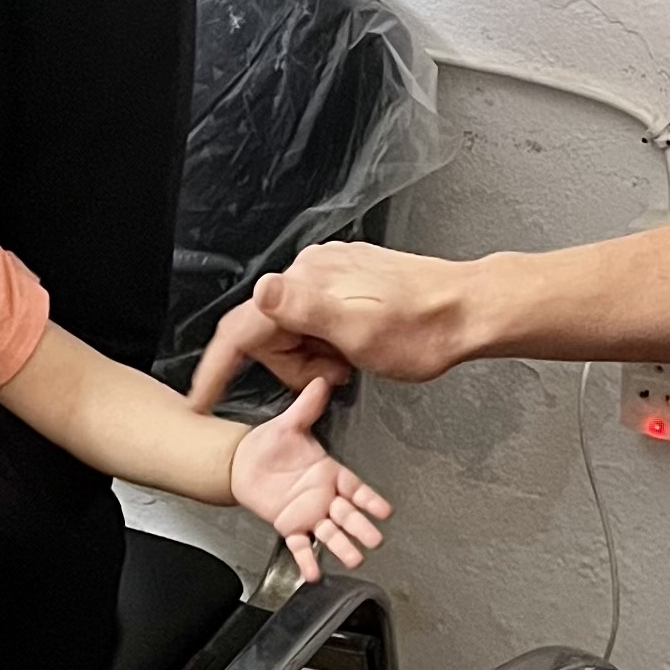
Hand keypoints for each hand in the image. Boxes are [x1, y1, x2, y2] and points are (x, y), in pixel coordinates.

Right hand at [186, 243, 481, 411]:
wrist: (467, 310)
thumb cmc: (423, 327)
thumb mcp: (358, 331)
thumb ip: (302, 310)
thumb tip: (262, 291)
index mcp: (304, 285)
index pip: (241, 328)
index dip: (216, 367)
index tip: (201, 397)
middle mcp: (310, 272)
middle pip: (269, 333)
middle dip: (293, 366)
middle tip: (335, 375)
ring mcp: (329, 274)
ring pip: (293, 330)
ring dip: (314, 357)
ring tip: (352, 361)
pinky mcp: (345, 279)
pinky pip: (314, 319)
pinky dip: (327, 342)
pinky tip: (357, 347)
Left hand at [227, 378, 390, 581]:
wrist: (242, 462)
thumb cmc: (270, 444)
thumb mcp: (289, 424)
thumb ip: (306, 406)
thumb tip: (321, 381)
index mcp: (329, 472)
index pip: (356, 488)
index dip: (370, 500)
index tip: (385, 510)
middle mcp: (324, 496)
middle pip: (348, 515)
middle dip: (362, 527)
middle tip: (375, 539)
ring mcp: (309, 514)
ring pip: (330, 534)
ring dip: (342, 548)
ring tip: (354, 560)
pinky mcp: (290, 526)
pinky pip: (301, 546)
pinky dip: (307, 560)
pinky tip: (313, 573)